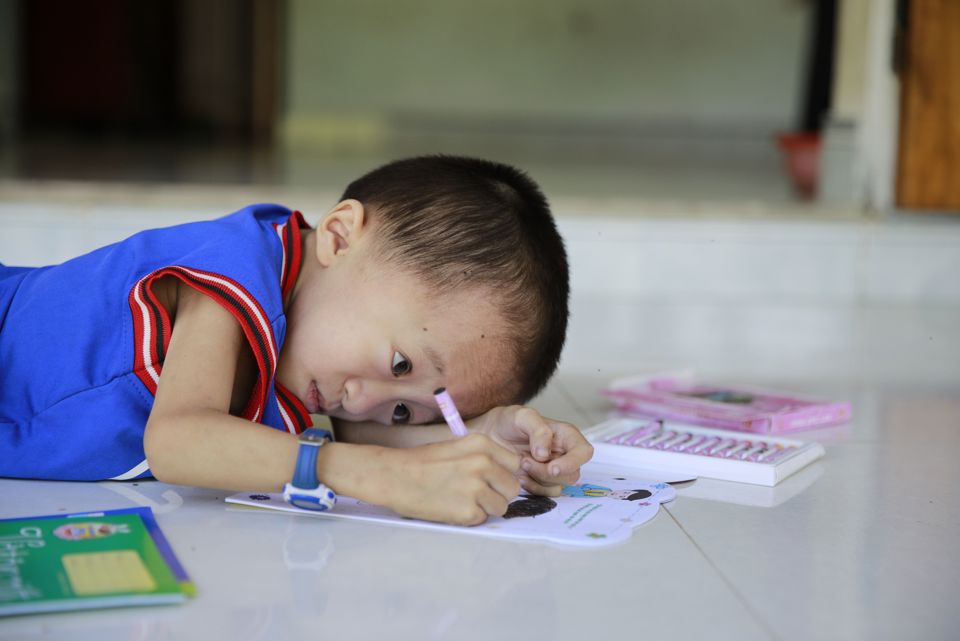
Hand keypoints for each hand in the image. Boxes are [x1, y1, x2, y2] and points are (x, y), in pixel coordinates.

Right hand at [379, 434, 520, 525]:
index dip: (503, 474)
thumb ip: (485, 457)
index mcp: (482, 444)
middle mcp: (483, 464)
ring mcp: (476, 488)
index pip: (515, 464)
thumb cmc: (423, 462)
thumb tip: (505, 475)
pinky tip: (452, 507)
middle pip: (513, 488)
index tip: (491, 479)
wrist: (394, 476)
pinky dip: (470, 518)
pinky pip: (483, 519)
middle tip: (476, 494)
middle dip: (498, 494)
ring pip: (501, 507)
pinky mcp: (468, 511)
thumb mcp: (458, 447)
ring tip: (462, 500)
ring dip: (486, 508)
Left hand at [469, 406, 593, 496]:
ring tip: (521, 464)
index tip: (552, 467)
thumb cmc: (507, 422)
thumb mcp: (521, 416)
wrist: (489, 436)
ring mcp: (553, 470)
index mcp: (566, 436)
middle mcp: (564, 454)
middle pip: (572, 474)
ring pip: (559, 486)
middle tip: (525, 461)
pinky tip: (520, 476)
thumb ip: (538, 430)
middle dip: (547, 472)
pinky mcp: (542, 483)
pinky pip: (545, 494)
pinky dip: (533, 488)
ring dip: (538, 480)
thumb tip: (546, 454)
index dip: (572, 462)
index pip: (584, 452)